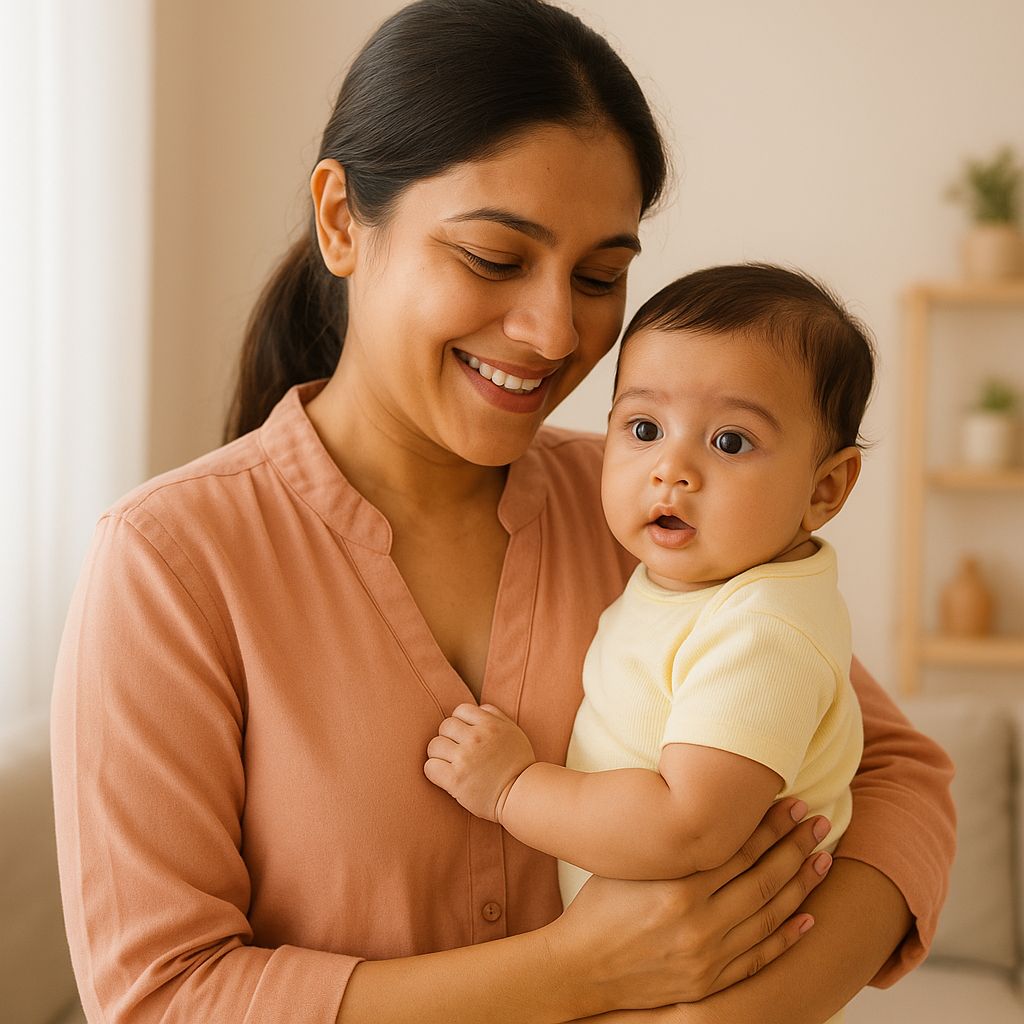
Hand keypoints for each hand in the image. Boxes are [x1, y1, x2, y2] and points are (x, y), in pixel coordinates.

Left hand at [423, 703, 535, 820]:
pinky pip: (430, 767)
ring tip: (451, 764)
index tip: (466, 737)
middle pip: (445, 726)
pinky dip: (435, 771)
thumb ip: (496, 715)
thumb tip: (478, 707)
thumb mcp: (513, 731)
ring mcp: (464, 758)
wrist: (521, 796)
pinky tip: (446, 776)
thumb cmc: (518, 764)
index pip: (460, 710)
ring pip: (434, 745)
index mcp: (490, 724)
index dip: (461, 723)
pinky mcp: (455, 779)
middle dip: (449, 738)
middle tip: (457, 752)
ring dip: (439, 755)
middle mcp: (476, 738)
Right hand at [544, 799, 833, 1017]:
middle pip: (762, 878)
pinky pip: (758, 957)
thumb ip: (671, 845)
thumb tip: (707, 813)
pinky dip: (787, 936)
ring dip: (800, 885)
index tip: (793, 803)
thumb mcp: (630, 865)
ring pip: (768, 915)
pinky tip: (809, 917)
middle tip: (819, 822)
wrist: (580, 968)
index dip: (770, 824)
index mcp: (678, 888)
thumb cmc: (599, 907)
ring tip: (824, 859)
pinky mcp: (709, 981)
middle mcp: (699, 923)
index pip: (738, 848)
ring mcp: (708, 956)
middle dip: (795, 847)